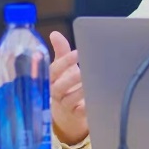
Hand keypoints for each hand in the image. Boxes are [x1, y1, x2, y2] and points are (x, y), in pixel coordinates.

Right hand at [49, 31, 88, 146]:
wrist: (66, 113)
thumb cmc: (66, 85)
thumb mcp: (62, 68)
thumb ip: (60, 51)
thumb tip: (54, 34)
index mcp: (52, 79)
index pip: (54, 70)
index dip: (64, 62)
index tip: (77, 53)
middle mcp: (56, 92)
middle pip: (59, 86)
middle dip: (71, 78)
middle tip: (83, 71)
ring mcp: (65, 105)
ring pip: (70, 100)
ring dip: (80, 92)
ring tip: (91, 83)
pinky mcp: (75, 115)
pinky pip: (80, 113)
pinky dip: (87, 107)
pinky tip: (95, 100)